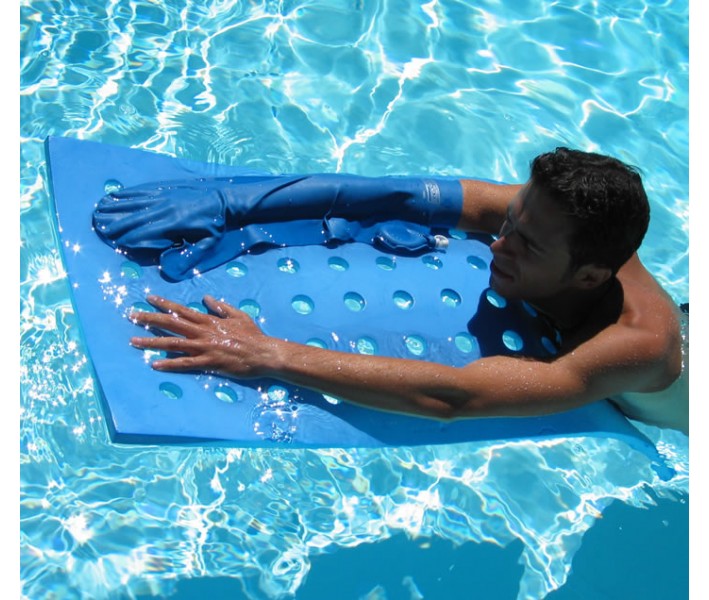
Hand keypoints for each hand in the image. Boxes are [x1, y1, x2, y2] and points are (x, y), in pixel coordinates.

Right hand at [93, 180, 227, 250]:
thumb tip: (169, 270)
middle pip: (135, 217)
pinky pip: (142, 191)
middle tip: (98, 228)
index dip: (130, 238)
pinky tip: (114, 195)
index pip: (146, 233)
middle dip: (116, 223)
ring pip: (135, 202)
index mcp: (175, 224)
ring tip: (98, 210)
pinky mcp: (164, 188)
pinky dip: (127, 194)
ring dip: (116, 207)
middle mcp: (166, 209)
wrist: (223, 198)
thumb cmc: (215, 225)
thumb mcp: (208, 244)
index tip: (115, 243)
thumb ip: (189, 256)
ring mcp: (164, 196)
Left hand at [130, 295, 271, 377]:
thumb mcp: (238, 315)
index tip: (148, 298)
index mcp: (208, 320)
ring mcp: (204, 347)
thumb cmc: (252, 335)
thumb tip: (206, 298)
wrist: (263, 353)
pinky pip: (184, 363)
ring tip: (133, 341)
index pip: (181, 310)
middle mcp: (202, 332)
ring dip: (152, 341)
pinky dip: (169, 363)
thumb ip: (220, 306)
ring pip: (173, 343)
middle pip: (171, 323)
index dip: (164, 303)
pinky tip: (154, 364)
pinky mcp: (208, 362)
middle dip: (149, 318)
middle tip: (131, 315)